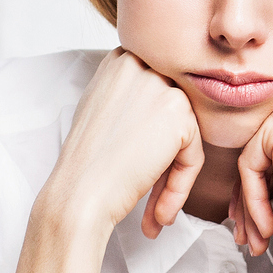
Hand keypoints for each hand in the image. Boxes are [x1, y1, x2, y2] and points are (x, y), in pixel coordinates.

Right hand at [44, 49, 205, 240]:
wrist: (79, 194)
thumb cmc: (85, 165)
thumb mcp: (101, 112)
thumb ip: (130, 99)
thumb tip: (160, 110)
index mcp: (118, 61)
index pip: (158, 91)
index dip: (156, 132)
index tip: (143, 163)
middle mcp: (139, 64)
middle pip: (175, 112)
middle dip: (168, 154)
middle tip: (153, 192)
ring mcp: (159, 84)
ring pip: (187, 134)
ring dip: (174, 175)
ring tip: (156, 209)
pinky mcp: (178, 111)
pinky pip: (194, 153)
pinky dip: (181, 186)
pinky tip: (160, 210)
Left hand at [230, 87, 272, 261]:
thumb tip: (249, 155)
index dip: (266, 179)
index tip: (258, 213)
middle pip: (265, 146)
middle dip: (252, 192)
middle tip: (251, 231)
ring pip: (253, 157)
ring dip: (249, 202)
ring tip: (256, 238)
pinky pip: (247, 165)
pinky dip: (252, 199)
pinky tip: (267, 227)